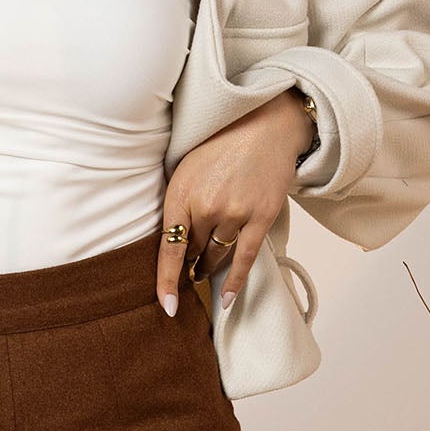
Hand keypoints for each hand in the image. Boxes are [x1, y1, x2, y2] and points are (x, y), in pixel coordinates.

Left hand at [156, 91, 313, 318]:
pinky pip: (245, 259)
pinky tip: (227, 300)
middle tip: (188, 267)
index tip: (166, 305)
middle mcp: (207, 207)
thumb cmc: (219, 146)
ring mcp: (236, 213)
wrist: (263, 125)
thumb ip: (178, 204)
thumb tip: (172, 240)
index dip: (165, 282)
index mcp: (181, 194)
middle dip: (189, 261)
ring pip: (216, 256)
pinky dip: (235, 282)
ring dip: (208, 266)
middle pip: (193, 252)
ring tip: (202, 270)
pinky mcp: (261, 216)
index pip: (168, 249)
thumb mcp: (185, 169)